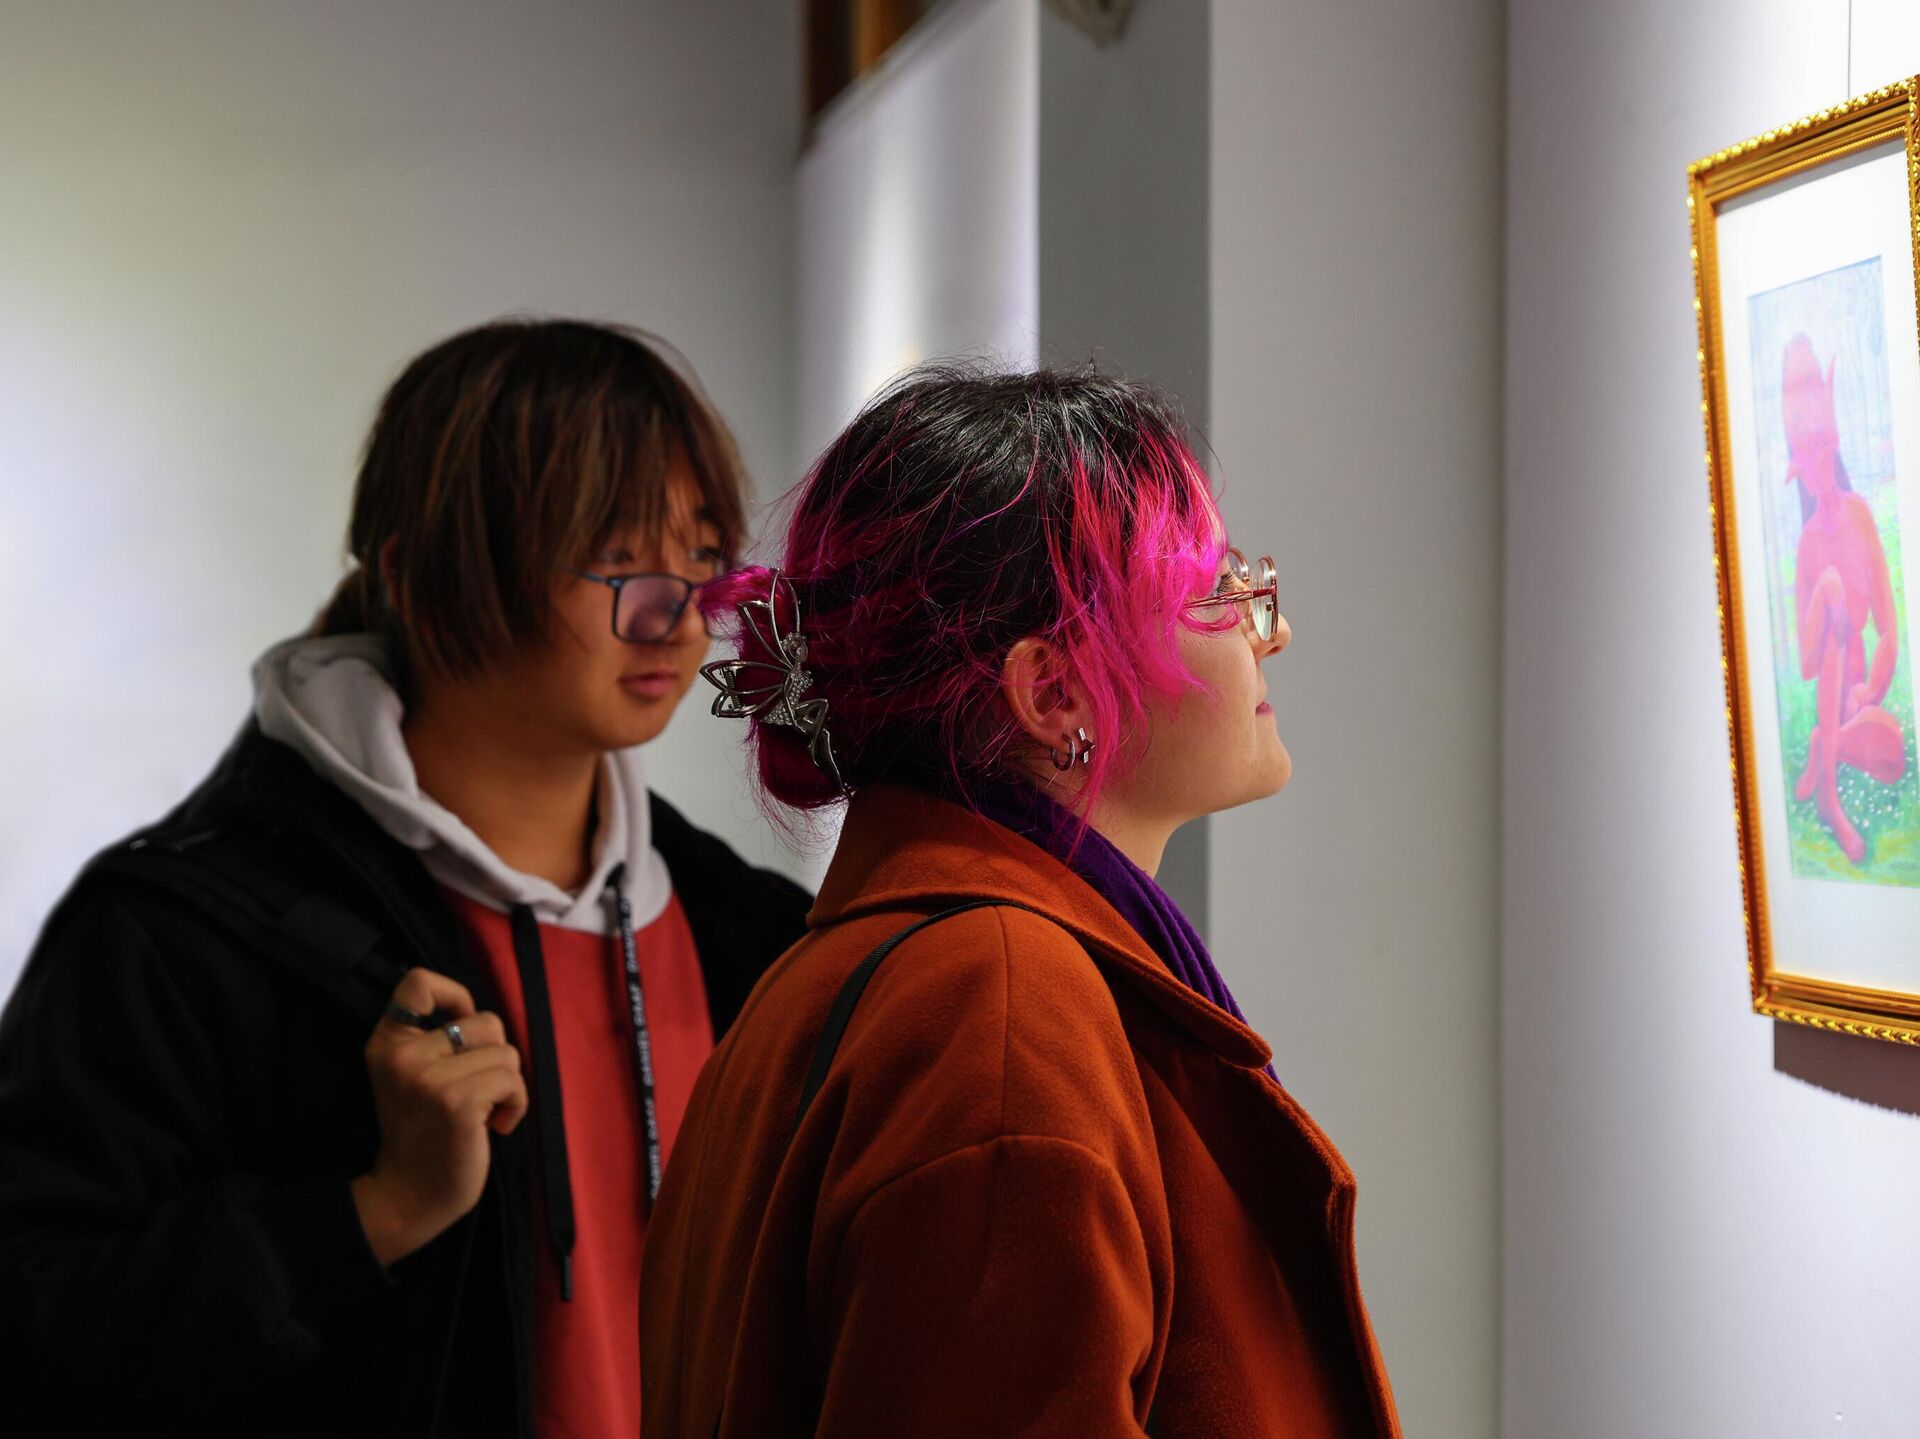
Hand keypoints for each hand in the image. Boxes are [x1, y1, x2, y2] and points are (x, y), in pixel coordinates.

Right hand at [350, 968, 526, 1266]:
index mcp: (387, 1043)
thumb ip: (435, 1039)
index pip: (418, 982)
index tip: (462, 1029)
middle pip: (485, 1019)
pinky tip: (495, 1127)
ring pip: (506, 1051)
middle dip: (496, 1055)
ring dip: (508, 1084)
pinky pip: (512, 1079)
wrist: (410, 1195)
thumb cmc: (425, 1132)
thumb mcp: (413, 1075)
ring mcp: (428, 1079)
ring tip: (485, 1112)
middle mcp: (402, 1055)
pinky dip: (516, 1104)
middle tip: (478, 1089)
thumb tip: (477, 1010)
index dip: (456, 996)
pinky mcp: (457, 1102)